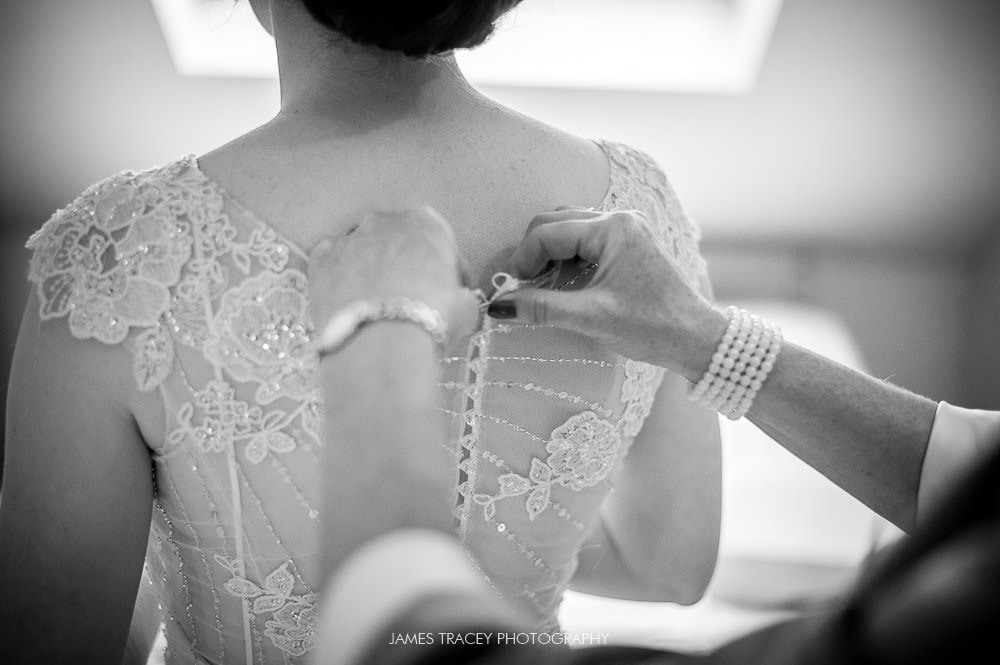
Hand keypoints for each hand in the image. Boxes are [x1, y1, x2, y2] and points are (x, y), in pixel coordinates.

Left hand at [308, 207, 479, 345]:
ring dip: (371, 267)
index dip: (445, 267)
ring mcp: (347, 239)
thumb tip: (457, 299)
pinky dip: (340, 275)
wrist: (381, 345)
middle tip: (411, 296)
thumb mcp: (467, 307)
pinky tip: (348, 299)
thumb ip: (461, 294)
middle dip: (404, 261)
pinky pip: (332, 262)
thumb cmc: (434, 318)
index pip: (439, 239)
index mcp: (426, 223)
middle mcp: (384, 221)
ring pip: (362, 247)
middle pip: (397, 238)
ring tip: (376, 303)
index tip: (447, 291)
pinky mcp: (319, 262)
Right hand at [489, 207, 726, 379]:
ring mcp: (627, 230)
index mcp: (613, 228)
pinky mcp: (630, 245)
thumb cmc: (652, 327)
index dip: (522, 261)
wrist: (697, 339)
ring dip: (549, 256)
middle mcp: (620, 220)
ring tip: (542, 289)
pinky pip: (586, 241)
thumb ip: (542, 308)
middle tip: (521, 289)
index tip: (509, 291)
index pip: (548, 234)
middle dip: (533, 254)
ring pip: (569, 230)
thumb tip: (498, 307)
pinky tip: (565, 286)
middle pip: (555, 223)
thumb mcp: (591, 318)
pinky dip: (568, 259)